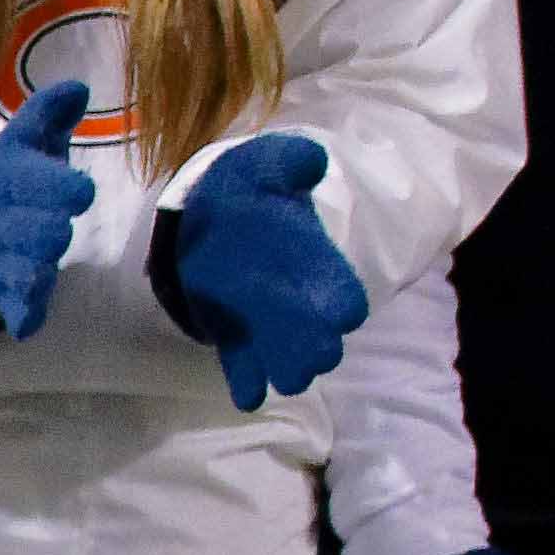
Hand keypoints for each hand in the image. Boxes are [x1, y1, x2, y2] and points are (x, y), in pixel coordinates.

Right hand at [0, 74, 95, 336]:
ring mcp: (2, 255)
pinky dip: (21, 311)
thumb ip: (50, 113)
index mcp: (11, 176)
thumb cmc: (18, 173)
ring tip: (42, 268)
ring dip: (36, 268)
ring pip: (25, 268)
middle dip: (50, 230)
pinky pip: (12, 303)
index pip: (37, 184)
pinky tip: (28, 321)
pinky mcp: (3, 285)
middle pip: (37, 232)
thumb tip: (78, 89)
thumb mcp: (28, 137)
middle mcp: (4, 217)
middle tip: (59, 226)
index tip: (81, 192)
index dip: (63, 190)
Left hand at [153, 134, 362, 408]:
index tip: (340, 314)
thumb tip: (310, 159)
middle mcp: (296, 295)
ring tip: (284, 379)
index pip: (342, 291)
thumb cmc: (249, 188)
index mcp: (312, 258)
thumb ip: (289, 163)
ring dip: (286, 367)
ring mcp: (264, 317)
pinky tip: (248, 395)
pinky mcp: (232, 331)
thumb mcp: (268, 164)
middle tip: (316, 358)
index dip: (341, 301)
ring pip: (284, 355)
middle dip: (316, 346)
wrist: (212, 207)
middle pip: (318, 335)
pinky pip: (241, 361)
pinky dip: (246, 379)